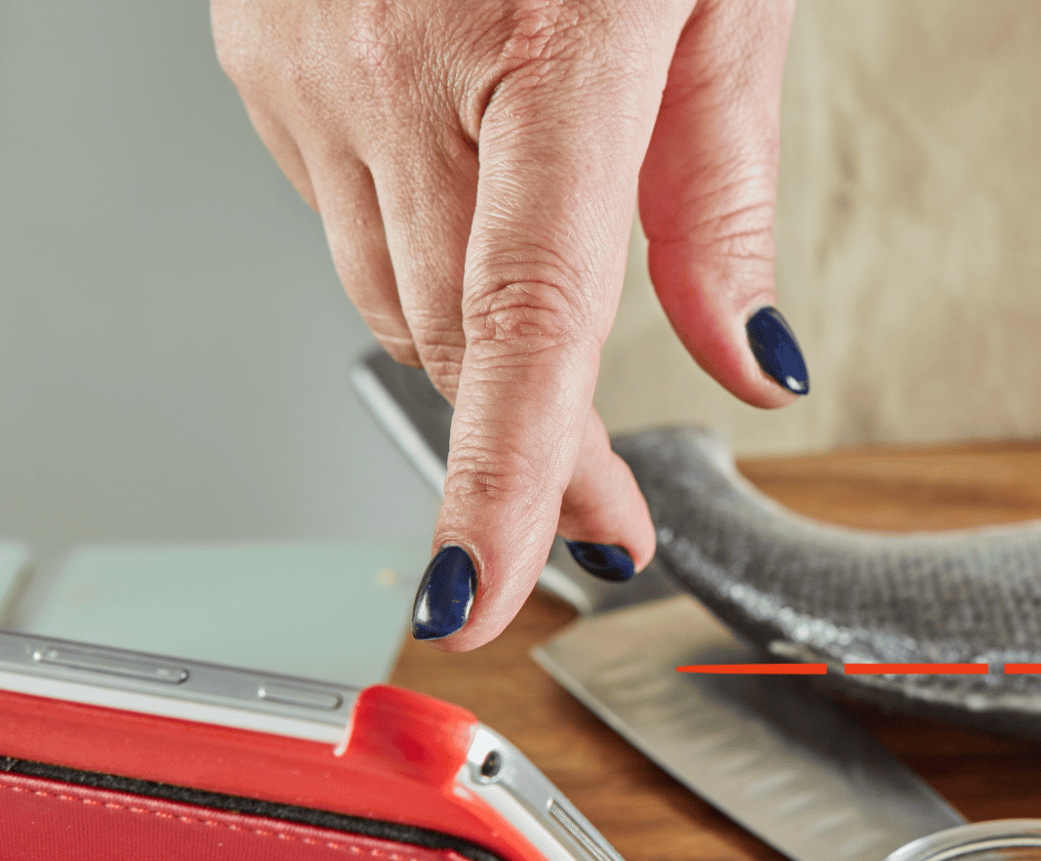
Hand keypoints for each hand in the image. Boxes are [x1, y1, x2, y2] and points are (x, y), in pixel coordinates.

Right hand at [213, 0, 800, 649]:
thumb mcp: (726, 1)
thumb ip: (722, 200)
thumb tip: (752, 365)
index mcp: (548, 53)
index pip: (520, 317)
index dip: (500, 474)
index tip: (480, 593)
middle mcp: (396, 62)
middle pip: (454, 337)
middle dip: (534, 450)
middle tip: (605, 517)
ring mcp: (307, 56)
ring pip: (387, 289)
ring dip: (475, 361)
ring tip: (557, 393)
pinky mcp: (261, 48)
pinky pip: (338, 210)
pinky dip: (414, 252)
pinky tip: (467, 221)